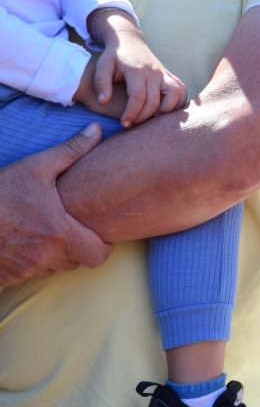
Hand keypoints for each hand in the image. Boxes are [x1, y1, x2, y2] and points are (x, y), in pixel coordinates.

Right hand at [0, 123, 112, 284]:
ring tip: (47, 233)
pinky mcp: (7, 277)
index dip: (102, 245)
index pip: (98, 255)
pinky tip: (25, 243)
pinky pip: (30, 275)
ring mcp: (25, 270)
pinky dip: (32, 263)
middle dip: (79, 248)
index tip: (97, 232)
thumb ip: (71, 151)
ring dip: (55, 255)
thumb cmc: (0, 192)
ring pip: (55, 269)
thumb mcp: (35, 167)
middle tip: (73, 229)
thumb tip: (96, 129)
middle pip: (78, 262)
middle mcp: (45, 257)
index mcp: (60, 233)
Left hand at [88, 9, 186, 126]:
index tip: (124, 124)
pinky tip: (166, 112)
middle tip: (132, 125)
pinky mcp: (170, 75)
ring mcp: (165, 73)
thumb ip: (101, 83)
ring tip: (153, 119)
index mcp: (138, 71)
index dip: (132, 113)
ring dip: (168, 111)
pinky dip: (178, 103)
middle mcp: (155, 72)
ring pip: (177, 95)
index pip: (139, 97)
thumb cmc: (114, 56)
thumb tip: (103, 102)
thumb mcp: (102, 66)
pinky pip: (182, 90)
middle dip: (144, 117)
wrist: (130, 41)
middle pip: (156, 101)